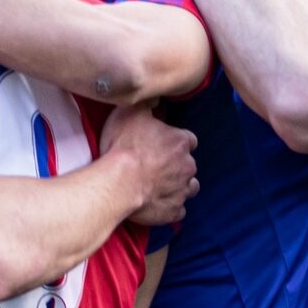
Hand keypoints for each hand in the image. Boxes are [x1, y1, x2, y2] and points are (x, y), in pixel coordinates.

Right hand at [101, 102, 198, 225]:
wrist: (118, 183)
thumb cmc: (124, 146)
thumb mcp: (131, 112)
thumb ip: (146, 102)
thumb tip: (154, 97)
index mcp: (180, 142)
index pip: (189, 140)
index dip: (175, 142)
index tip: (163, 145)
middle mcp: (187, 166)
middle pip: (188, 165)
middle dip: (176, 165)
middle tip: (155, 166)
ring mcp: (182, 190)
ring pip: (189, 187)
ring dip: (178, 186)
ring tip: (159, 186)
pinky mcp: (174, 211)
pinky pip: (178, 209)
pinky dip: (171, 206)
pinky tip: (158, 203)